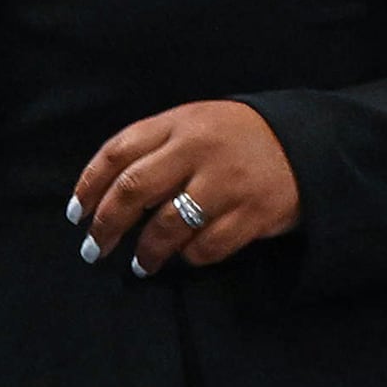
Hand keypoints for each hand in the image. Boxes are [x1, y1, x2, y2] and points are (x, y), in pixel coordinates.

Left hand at [70, 100, 300, 275]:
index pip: (118, 152)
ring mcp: (227, 183)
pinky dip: (189, 257)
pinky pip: (206, 247)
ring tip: (140, 264)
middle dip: (106, 225)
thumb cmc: (240, 138)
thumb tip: (104, 193)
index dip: (89, 186)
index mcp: (181, 122)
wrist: (310, 143)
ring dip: (146, 252)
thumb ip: (156, 146)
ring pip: (166, 226)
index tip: (76, 215)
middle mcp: (200, 149)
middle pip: (133, 191)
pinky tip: (185, 256)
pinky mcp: (253, 213)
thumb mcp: (198, 123)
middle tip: (94, 249)